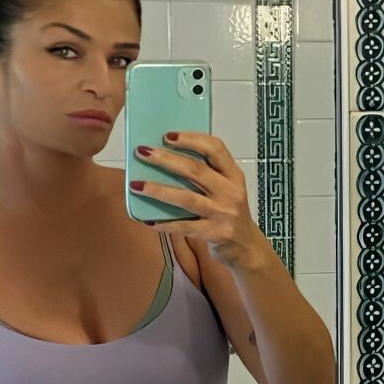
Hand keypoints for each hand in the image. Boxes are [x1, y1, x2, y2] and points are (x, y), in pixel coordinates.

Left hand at [129, 131, 268, 270]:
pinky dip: (166, 224)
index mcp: (234, 175)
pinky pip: (185, 227)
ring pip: (187, 198)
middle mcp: (231, 191)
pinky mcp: (216, 233)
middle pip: (196, 170)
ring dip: (159, 190)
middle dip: (167, 160)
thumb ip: (207, 175)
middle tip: (143, 152)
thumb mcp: (227, 189)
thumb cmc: (229, 212)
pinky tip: (149, 222)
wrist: (246, 247)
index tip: (167, 136)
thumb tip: (166, 159)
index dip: (192, 139)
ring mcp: (224, 213)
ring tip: (137, 185)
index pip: (215, 149)